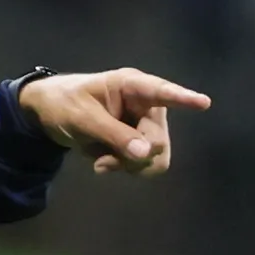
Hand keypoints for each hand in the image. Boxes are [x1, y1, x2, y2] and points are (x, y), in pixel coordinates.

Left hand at [16, 69, 211, 176]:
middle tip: (106, 159)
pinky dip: (125, 168)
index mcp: (132, 86)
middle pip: (158, 140)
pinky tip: (103, 163)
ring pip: (156, 157)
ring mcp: (146, 126)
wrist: (51, 117)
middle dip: (135, 155)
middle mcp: (147, 106)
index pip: (161, 92)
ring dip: (130, 165)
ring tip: (102, 161)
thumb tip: (146, 153)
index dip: (183, 98)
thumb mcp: (84, 118)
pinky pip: (145, 165)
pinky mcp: (140, 144)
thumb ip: (114, 134)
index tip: (203, 103)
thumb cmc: (66, 104)